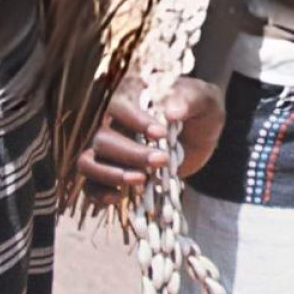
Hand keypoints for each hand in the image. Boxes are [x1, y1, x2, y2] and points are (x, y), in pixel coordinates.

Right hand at [77, 75, 226, 196]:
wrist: (203, 136)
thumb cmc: (201, 111)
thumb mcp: (204, 100)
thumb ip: (190, 100)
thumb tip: (172, 111)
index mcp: (132, 97)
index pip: (119, 105)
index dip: (135, 121)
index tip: (161, 134)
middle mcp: (113, 121)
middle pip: (102, 138)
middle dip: (130, 153)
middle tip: (162, 160)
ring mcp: (109, 149)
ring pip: (88, 162)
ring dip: (111, 174)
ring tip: (142, 179)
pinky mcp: (111, 172)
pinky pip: (90, 185)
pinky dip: (99, 194)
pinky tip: (119, 197)